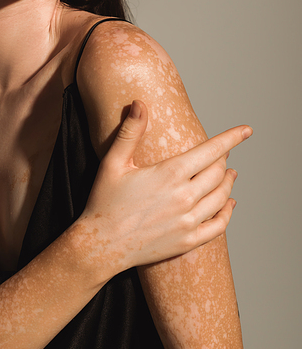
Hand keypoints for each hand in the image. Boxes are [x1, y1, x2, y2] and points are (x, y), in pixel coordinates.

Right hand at [80, 100, 251, 276]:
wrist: (102, 245)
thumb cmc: (104, 202)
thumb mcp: (113, 163)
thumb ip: (130, 132)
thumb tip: (140, 103)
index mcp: (170, 174)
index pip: (211, 150)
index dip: (231, 138)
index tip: (246, 130)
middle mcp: (185, 197)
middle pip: (218, 172)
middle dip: (224, 159)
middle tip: (224, 153)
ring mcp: (188, 221)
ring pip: (222, 197)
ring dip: (229, 182)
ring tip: (230, 174)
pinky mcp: (188, 241)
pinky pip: (219, 225)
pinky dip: (228, 212)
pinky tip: (229, 204)